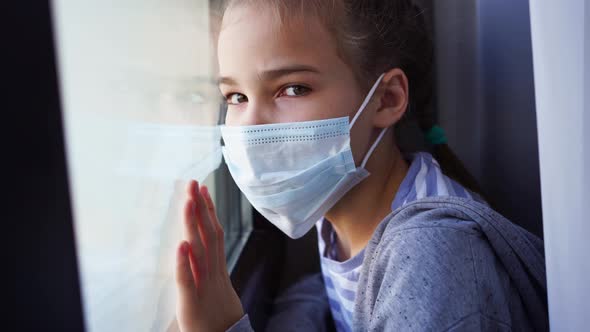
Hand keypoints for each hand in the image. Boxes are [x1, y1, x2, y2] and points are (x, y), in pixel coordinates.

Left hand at [175, 180, 243, 331]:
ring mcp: (203, 286)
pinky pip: (186, 280)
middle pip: (208, 235)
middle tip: (193, 184)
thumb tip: (195, 245)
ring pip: (198, 251)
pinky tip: (180, 245)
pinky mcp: (190, 302)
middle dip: (200, 208)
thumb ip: (207, 266)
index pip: (214, 233)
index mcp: (217, 268)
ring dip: (192, 225)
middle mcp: (212, 273)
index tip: (204, 189)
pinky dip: (183, 263)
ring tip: (187, 203)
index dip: (209, 211)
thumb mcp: (215, 286)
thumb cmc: (217, 315)